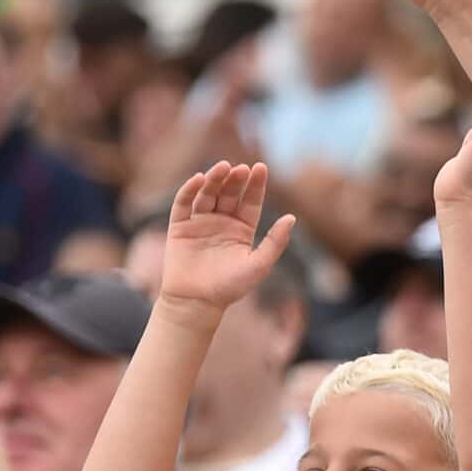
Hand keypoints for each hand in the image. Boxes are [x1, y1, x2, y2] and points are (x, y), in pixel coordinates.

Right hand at [159, 161, 296, 317]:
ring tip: (222, 167)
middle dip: (235, 180)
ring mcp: (200, 223)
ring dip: (214, 179)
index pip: (251, 201)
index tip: (260, 168)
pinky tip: (198, 179)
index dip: (256, 185)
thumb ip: (275, 242)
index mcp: (242, 229)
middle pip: (229, 194)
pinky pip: (183, 204)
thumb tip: (292, 217)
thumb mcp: (258, 265)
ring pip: (207, 194)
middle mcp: (222, 222)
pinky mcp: (179, 227)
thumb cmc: (230, 287)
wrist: (196, 303)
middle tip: (240, 168)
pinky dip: (189, 190)